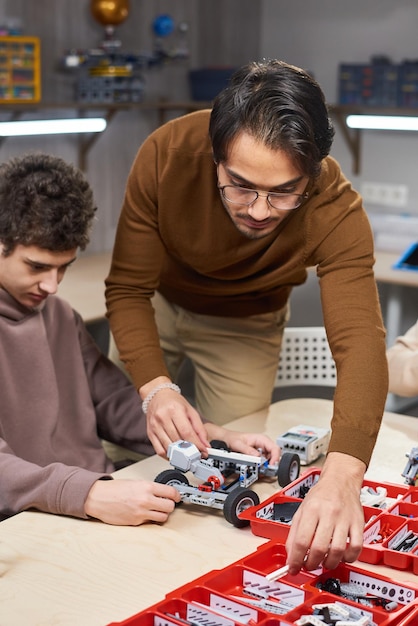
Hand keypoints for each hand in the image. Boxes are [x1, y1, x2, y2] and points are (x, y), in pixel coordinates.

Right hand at [84, 478, 180, 524]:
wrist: (99, 498)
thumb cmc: (115, 489)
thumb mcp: (135, 482)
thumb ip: (150, 488)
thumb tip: (163, 493)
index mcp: (147, 487)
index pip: (171, 492)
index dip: (177, 495)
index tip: (177, 496)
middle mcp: (145, 500)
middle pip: (170, 507)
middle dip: (170, 505)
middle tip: (167, 503)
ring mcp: (141, 513)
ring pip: (163, 517)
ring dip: (162, 514)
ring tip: (157, 510)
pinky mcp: (136, 522)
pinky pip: (150, 522)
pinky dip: (150, 519)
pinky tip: (145, 513)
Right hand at [142, 378, 209, 456]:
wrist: (158, 396)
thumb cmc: (174, 402)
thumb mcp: (190, 411)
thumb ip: (199, 428)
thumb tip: (205, 444)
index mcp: (174, 410)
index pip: (187, 432)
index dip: (196, 444)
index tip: (203, 451)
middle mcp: (162, 418)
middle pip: (178, 441)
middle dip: (190, 451)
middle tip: (197, 454)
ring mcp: (155, 426)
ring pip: (168, 447)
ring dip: (180, 455)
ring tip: (188, 455)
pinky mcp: (150, 433)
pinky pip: (159, 450)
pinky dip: (168, 456)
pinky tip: (176, 455)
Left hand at [204, 423, 280, 465]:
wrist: (227, 439)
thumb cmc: (233, 438)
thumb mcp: (238, 444)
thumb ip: (247, 450)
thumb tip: (257, 456)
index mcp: (261, 439)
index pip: (275, 448)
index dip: (275, 458)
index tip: (271, 466)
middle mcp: (263, 444)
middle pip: (274, 455)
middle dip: (271, 464)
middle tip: (264, 470)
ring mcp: (262, 450)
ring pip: (270, 460)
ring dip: (266, 467)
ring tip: (259, 470)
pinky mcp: (259, 455)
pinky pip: (264, 463)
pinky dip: (262, 468)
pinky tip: (257, 469)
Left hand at [285, 452, 365, 573]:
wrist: (340, 480)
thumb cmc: (321, 495)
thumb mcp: (301, 510)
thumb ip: (294, 533)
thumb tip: (290, 556)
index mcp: (311, 509)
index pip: (301, 540)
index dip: (296, 559)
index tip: (293, 568)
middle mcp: (328, 513)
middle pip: (319, 548)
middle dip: (311, 564)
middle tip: (309, 565)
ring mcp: (345, 519)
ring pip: (338, 550)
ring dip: (329, 563)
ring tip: (324, 562)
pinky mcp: (358, 523)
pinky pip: (356, 547)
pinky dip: (348, 558)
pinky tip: (342, 556)